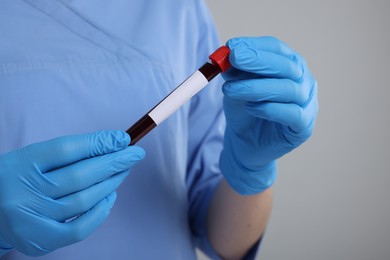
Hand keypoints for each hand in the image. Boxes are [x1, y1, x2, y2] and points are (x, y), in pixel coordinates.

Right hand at [0, 130, 143, 255]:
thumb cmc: (20, 179)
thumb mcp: (35, 159)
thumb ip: (71, 152)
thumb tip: (114, 144)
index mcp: (21, 164)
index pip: (66, 149)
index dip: (98, 143)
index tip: (123, 139)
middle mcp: (23, 192)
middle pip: (79, 175)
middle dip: (113, 162)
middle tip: (134, 154)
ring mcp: (31, 220)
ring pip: (83, 200)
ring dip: (110, 183)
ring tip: (123, 171)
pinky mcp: (39, 241)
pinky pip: (79, 229)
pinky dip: (100, 212)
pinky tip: (110, 197)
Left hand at [220, 36, 317, 194]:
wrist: (246, 143)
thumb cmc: (245, 110)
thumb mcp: (235, 87)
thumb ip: (234, 72)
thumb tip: (226, 55)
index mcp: (288, 65)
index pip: (276, 48)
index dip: (254, 45)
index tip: (231, 46)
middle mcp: (303, 80)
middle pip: (287, 65)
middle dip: (258, 60)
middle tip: (234, 58)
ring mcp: (307, 103)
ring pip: (288, 89)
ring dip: (256, 87)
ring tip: (230, 90)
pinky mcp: (304, 127)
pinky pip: (292, 114)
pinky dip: (270, 109)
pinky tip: (251, 108)